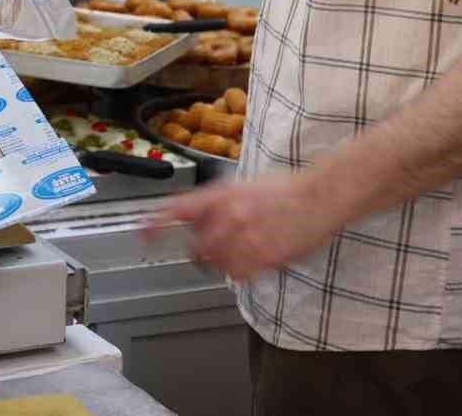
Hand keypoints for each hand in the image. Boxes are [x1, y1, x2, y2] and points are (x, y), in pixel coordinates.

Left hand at [148, 173, 337, 282]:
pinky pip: (239, 274)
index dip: (156, 223)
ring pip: (217, 263)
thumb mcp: (241, 187)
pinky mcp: (265, 256)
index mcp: (221, 194)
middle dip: (197, 253)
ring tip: (235, 254)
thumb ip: (214, 203)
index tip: (142, 234)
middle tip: (203, 255)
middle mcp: (229, 215)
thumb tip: (190, 219)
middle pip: (196, 246)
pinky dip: (239, 273)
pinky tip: (249, 262)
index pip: (177, 208)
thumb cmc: (282, 190)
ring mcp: (247, 237)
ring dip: (220, 263)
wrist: (319, 196)